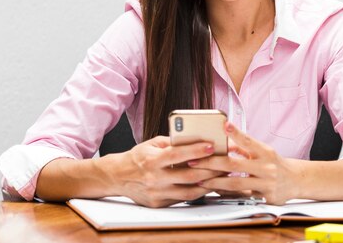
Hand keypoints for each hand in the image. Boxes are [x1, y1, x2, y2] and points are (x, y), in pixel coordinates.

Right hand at [107, 136, 222, 206]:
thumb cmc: (138, 157)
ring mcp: (157, 193)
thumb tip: (196, 138)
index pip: (176, 154)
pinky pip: (183, 198)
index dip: (195, 150)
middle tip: (225, 163)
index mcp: (152, 160)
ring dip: (208, 183)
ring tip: (222, 175)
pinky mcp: (159, 203)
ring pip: (189, 191)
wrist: (117, 176)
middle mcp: (154, 178)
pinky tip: (208, 185)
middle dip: (210, 169)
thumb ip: (173, 142)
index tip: (211, 146)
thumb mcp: (153, 144)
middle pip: (188, 175)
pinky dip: (197, 191)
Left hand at [189, 123, 298, 204]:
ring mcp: (266, 183)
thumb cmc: (276, 163)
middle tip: (195, 161)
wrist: (297, 180)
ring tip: (199, 179)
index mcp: (266, 152)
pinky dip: (227, 193)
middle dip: (212, 163)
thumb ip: (246, 147)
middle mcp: (266, 167)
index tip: (224, 125)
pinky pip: (241, 196)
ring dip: (214, 182)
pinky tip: (215, 190)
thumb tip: (226, 140)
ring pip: (235, 183)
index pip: (249, 141)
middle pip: (234, 164)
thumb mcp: (264, 151)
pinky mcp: (265, 197)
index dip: (236, 133)